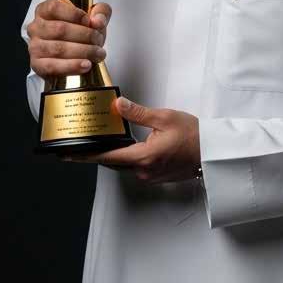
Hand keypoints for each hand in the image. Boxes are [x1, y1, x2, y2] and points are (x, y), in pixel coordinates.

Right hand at [26, 0, 111, 78]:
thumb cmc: (82, 32)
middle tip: (99, 40)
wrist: (77, 55)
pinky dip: (72, 66)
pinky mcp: (37, 65)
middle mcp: (36, 27)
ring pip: (59, 48)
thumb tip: (98, 21)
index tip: (90, 21)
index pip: (54, 8)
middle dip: (85, 35)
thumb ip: (100, 12)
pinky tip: (86, 65)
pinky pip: (53, 66)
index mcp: (45, 10)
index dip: (75, 14)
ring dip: (83, 51)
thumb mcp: (94, 16)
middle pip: (60, 29)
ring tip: (98, 54)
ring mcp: (35, 47)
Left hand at [62, 97, 200, 184]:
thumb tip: (118, 106)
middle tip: (85, 142)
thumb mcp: (164, 117)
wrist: (213, 151)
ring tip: (107, 141)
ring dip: (116, 154)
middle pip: (113, 162)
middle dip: (99, 152)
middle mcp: (144, 171)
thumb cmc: (194, 135)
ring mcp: (151, 176)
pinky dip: (129, 157)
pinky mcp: (157, 177)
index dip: (85, 155)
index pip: (106, 156)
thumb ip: (138, 113)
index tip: (68, 155)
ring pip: (124, 165)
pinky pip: (136, 168)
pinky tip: (130, 146)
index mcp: (143, 157)